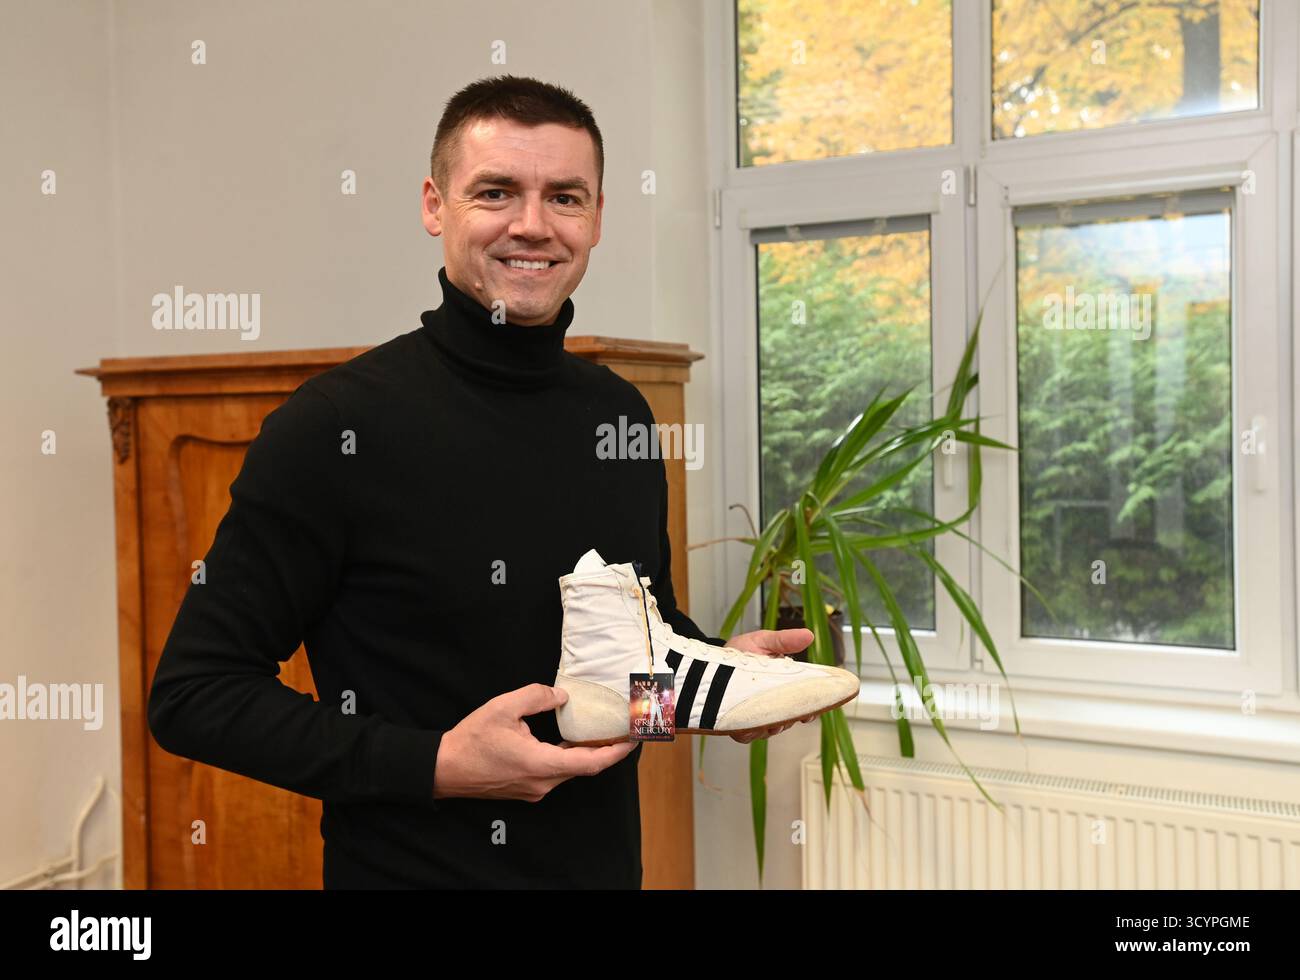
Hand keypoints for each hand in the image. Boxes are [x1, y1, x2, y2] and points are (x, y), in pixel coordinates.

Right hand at [433, 684, 634, 801]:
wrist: (444, 769)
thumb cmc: (472, 740)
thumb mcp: (504, 707)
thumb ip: (537, 697)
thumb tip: (563, 698)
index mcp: (541, 764)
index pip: (590, 763)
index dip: (616, 752)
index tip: (633, 740)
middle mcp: (542, 783)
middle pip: (583, 768)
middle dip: (605, 750)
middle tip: (622, 730)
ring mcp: (534, 790)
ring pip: (569, 771)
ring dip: (586, 754)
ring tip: (602, 733)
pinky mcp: (525, 789)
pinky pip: (555, 773)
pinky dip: (569, 758)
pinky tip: (572, 742)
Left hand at [724, 628, 818, 742]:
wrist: (713, 658)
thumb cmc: (741, 650)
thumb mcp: (763, 641)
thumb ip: (784, 641)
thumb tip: (808, 635)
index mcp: (783, 687)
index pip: (803, 703)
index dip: (810, 710)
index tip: (811, 712)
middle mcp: (771, 705)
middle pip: (787, 720)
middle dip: (789, 720)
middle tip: (789, 716)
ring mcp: (754, 716)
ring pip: (768, 730)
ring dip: (770, 728)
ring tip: (770, 722)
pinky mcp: (736, 723)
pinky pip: (745, 735)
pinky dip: (747, 733)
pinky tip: (747, 728)